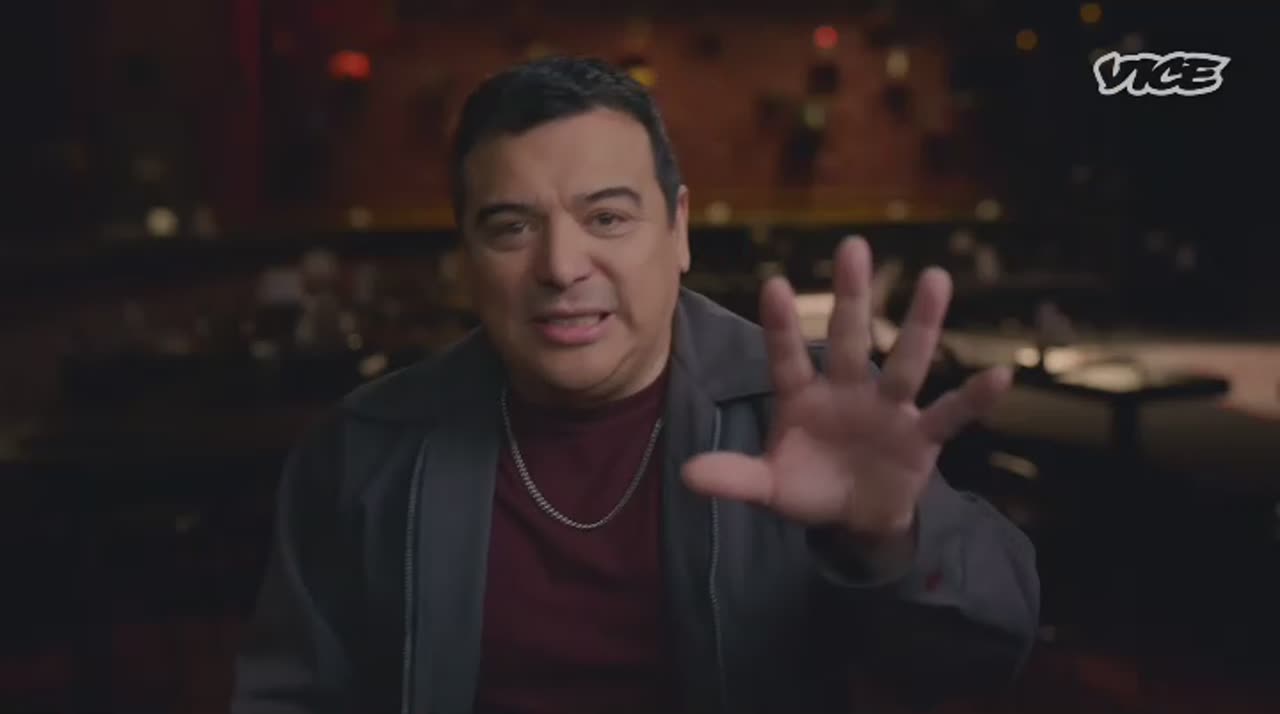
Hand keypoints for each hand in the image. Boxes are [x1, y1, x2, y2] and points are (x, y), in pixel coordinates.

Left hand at [683, 237, 1011, 540]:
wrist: (854, 518)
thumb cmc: (808, 487)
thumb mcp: (768, 487)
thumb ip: (734, 477)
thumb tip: (687, 475)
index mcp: (802, 398)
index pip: (787, 358)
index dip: (781, 327)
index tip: (773, 284)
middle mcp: (847, 391)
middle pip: (849, 339)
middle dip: (851, 296)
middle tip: (853, 244)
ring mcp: (888, 410)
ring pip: (905, 361)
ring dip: (920, 323)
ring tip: (935, 276)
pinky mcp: (921, 439)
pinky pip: (950, 415)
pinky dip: (974, 399)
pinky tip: (1001, 376)